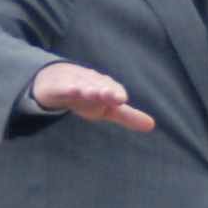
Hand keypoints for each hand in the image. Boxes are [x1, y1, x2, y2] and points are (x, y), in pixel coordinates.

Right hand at [30, 61, 155, 130]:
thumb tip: (152, 125)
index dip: (116, 94)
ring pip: (82, 84)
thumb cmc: (88, 97)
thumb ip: (128, 116)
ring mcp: (74, 82)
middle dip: (105, 90)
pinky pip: (62, 87)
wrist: (56, 82)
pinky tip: (71, 90)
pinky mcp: (58, 86)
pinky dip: (67, 88)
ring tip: (91, 93)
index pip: (113, 90)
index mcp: (105, 87)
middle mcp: (92, 82)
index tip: (121, 100)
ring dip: (87, 88)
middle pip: (99, 85)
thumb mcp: (107, 108)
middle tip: (110, 96)